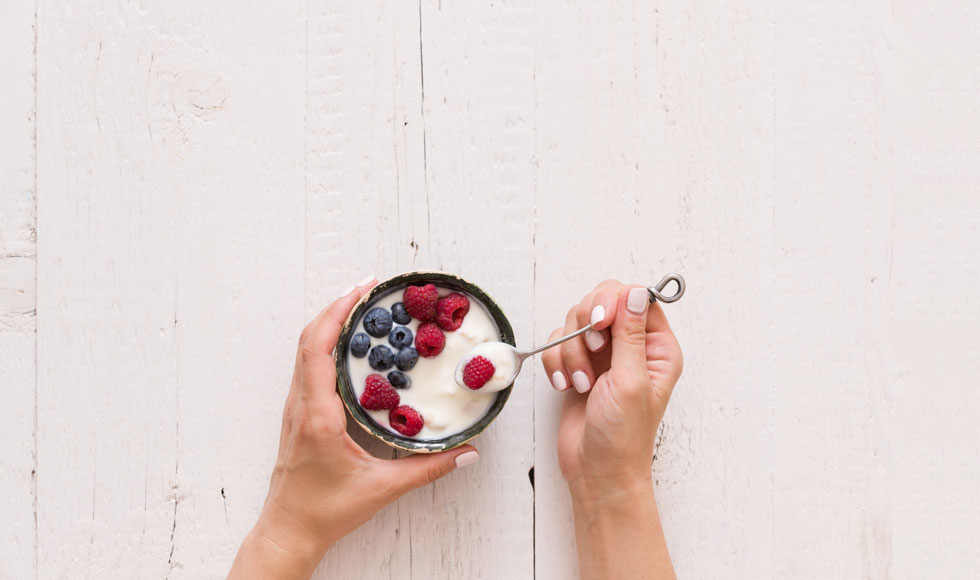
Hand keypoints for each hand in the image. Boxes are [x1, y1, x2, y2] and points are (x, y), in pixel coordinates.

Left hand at [228, 279, 479, 579]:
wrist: (289, 530)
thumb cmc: (326, 511)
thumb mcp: (383, 488)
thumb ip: (429, 469)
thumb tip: (467, 453)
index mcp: (319, 415)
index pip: (319, 348)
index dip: (338, 313)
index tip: (362, 291)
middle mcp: (302, 405)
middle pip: (309, 339)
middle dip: (337, 307)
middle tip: (369, 289)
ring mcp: (296, 409)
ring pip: (305, 351)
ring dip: (329, 323)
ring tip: (361, 309)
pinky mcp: (300, 415)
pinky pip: (308, 367)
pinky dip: (325, 344)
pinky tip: (350, 347)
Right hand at [541, 280, 682, 493]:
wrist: (597, 472)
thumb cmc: (623, 436)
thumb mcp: (631, 381)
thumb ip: (630, 334)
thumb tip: (634, 292)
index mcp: (657, 348)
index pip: (636, 298)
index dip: (614, 301)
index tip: (600, 321)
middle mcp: (632, 346)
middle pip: (603, 301)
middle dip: (587, 325)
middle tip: (593, 351)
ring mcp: (604, 355)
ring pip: (577, 321)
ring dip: (571, 350)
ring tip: (581, 382)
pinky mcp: (578, 365)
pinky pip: (559, 342)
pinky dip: (556, 362)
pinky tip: (565, 385)